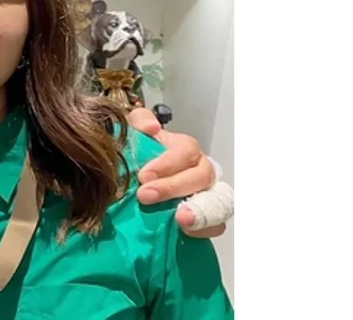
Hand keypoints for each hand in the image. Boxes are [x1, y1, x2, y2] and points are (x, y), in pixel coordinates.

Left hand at [125, 108, 232, 237]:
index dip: (166, 164)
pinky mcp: (205, 219)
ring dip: (200, 210)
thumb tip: (152, 127)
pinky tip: (185, 230)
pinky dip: (205, 228)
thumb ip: (140, 121)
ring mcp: (207, 195)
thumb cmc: (140, 157)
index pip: (185, 152)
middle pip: (201, 177)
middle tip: (145, 196)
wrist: (137, 183)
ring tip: (180, 219)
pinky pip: (216, 225)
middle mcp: (201, 170)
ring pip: (217, 201)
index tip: (143, 176)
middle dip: (173, 187)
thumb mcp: (135, 133)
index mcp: (185, 149)